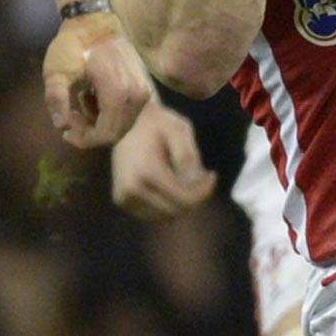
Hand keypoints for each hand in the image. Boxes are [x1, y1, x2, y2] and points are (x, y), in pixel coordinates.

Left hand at [44, 11, 151, 148]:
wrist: (94, 21)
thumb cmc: (73, 44)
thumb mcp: (56, 71)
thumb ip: (56, 99)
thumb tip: (61, 126)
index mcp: (118, 93)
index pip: (105, 134)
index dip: (84, 139)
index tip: (65, 130)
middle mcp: (136, 95)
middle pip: (115, 134)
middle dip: (89, 132)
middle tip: (70, 117)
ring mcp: (143, 92)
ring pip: (121, 126)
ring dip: (98, 122)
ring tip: (79, 102)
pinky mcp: (143, 88)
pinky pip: (126, 115)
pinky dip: (107, 114)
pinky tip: (92, 96)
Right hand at [111, 97, 216, 218]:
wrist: (126, 120)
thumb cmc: (157, 123)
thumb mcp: (178, 129)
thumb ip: (188, 156)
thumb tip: (195, 181)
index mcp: (146, 172)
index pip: (185, 199)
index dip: (204, 191)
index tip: (212, 174)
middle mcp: (132, 189)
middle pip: (176, 210)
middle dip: (194, 197)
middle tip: (204, 177)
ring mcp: (125, 197)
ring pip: (165, 215)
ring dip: (180, 201)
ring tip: (185, 177)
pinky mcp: (123, 200)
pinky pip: (153, 213)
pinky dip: (166, 202)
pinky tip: (170, 182)